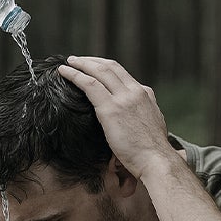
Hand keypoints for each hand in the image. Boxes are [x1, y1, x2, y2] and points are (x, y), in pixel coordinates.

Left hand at [56, 56, 172, 179]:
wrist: (156, 160)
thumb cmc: (152, 152)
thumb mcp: (152, 126)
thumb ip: (140, 115)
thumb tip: (132, 118)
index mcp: (145, 95)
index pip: (122, 74)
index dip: (105, 67)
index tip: (94, 68)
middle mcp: (135, 92)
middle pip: (110, 67)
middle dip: (92, 61)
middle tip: (77, 60)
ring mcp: (123, 98)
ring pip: (99, 71)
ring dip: (81, 63)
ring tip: (68, 62)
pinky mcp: (111, 108)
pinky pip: (89, 84)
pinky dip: (74, 75)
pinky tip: (64, 72)